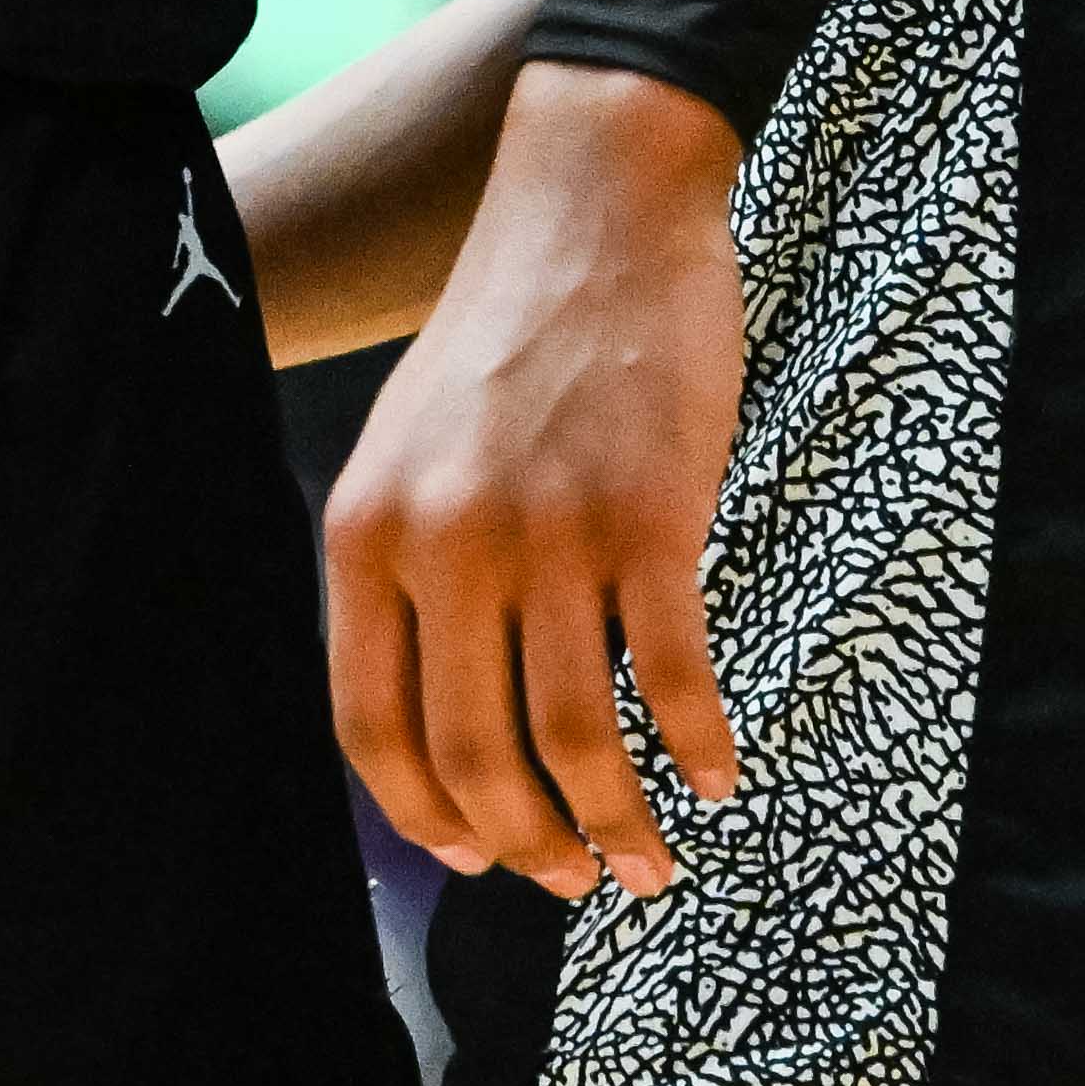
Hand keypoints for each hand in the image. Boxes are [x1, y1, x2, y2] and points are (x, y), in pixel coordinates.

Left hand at [321, 62, 749, 902]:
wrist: (593, 204)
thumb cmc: (510, 335)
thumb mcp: (410, 447)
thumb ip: (409, 568)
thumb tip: (444, 727)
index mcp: (367, 530)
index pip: (372, 727)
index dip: (425, 818)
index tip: (474, 859)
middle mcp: (444, 541)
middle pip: (475, 754)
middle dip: (528, 847)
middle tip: (574, 880)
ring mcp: (548, 530)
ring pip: (576, 738)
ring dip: (617, 828)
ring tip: (648, 866)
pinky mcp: (648, 516)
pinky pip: (674, 677)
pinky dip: (698, 749)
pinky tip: (717, 778)